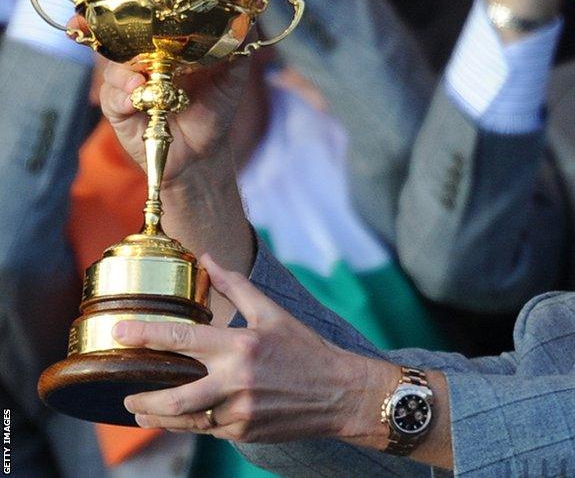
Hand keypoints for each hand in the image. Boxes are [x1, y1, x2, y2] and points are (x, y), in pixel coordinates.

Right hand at [95, 30, 247, 185]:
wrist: (203, 153)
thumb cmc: (214, 112)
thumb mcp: (231, 80)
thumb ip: (237, 53)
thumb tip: (249, 22)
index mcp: (165, 49)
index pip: (144, 23)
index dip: (131, 11)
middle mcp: (143, 63)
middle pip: (120, 41)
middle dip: (115, 35)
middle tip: (125, 37)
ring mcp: (128, 85)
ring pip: (115, 69)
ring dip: (125, 74)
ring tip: (142, 83)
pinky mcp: (119, 110)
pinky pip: (114, 99)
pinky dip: (124, 97)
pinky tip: (137, 99)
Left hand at [115, 255, 393, 444]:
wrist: (340, 392)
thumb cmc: (306, 349)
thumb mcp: (272, 313)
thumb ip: (235, 287)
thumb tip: (207, 258)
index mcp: (240, 346)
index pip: (181, 339)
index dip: (144, 336)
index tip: (118, 333)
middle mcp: (236, 381)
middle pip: (173, 397)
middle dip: (142, 400)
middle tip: (127, 395)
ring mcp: (240, 411)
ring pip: (186, 420)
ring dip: (159, 418)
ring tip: (143, 412)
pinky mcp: (245, 432)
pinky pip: (209, 430)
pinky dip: (194, 423)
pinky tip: (188, 417)